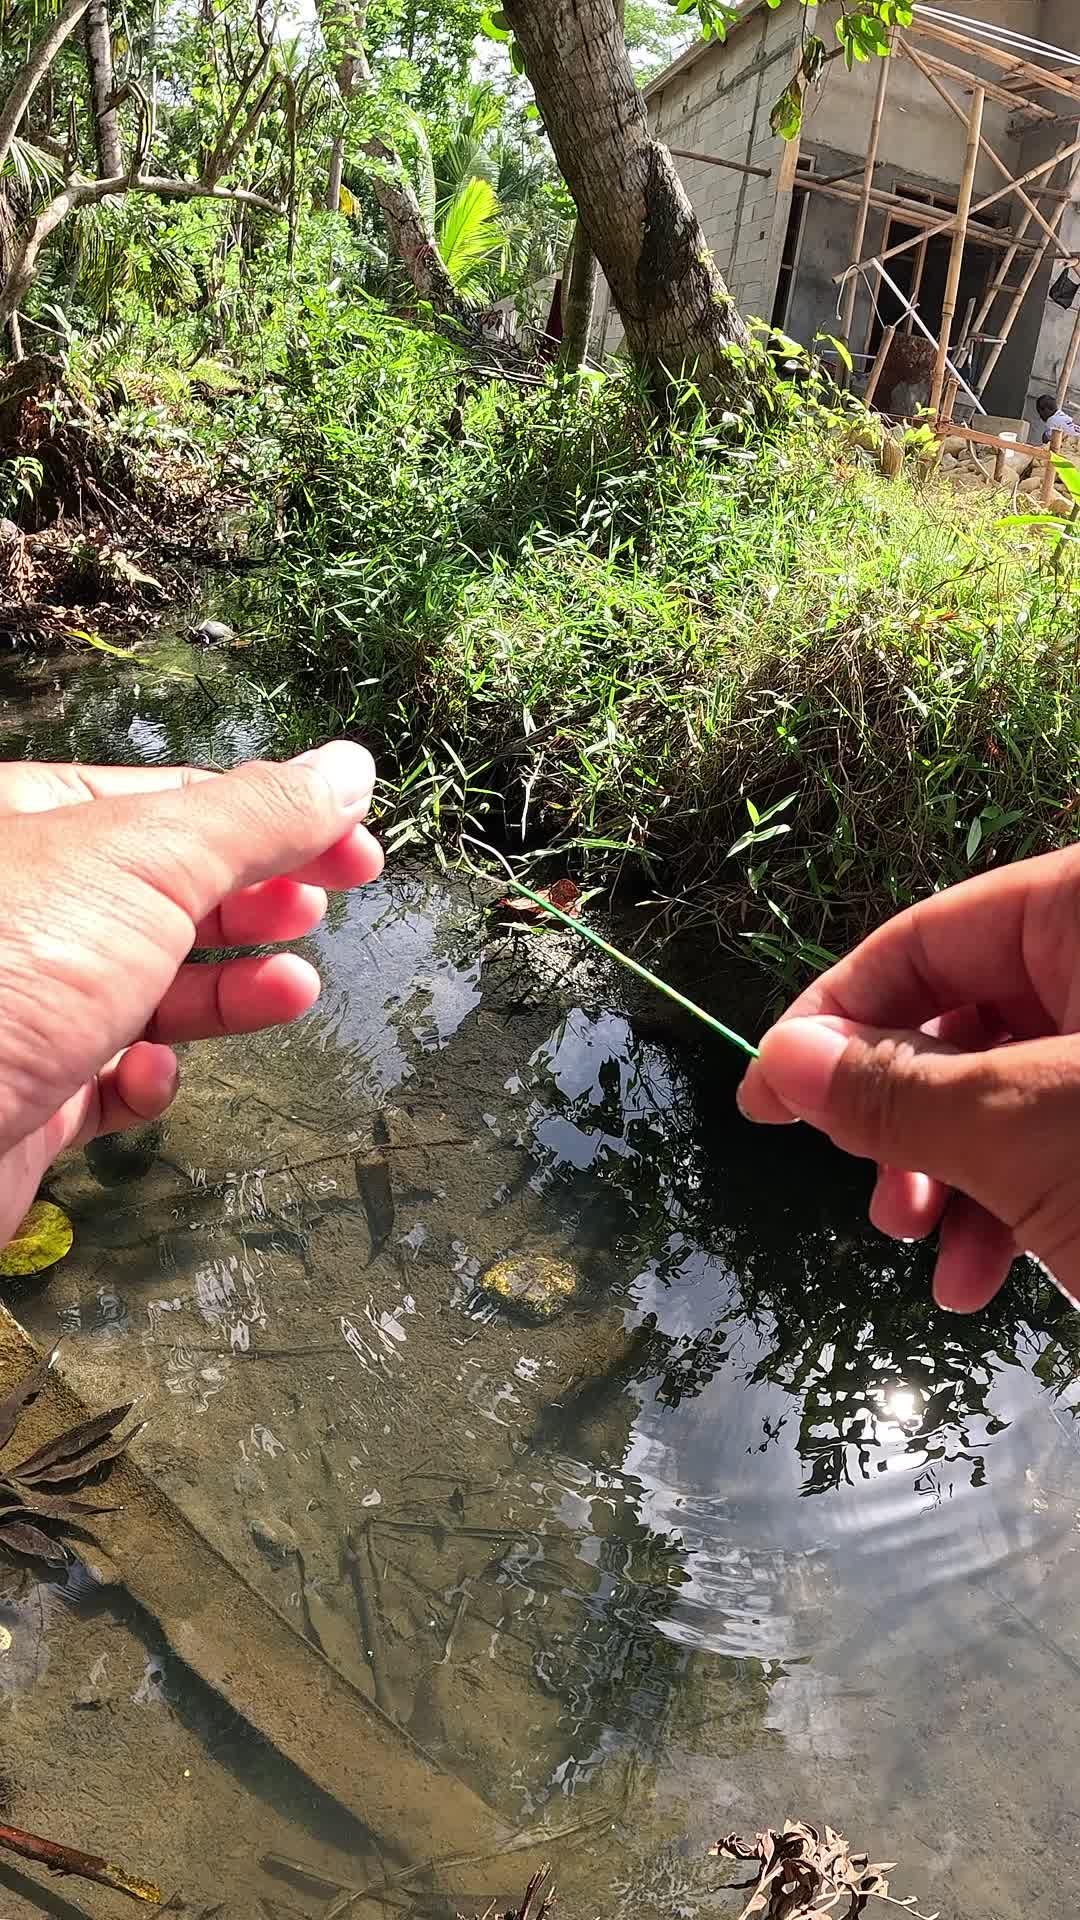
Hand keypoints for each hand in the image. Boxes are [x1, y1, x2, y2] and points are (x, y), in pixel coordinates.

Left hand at [0, 743, 381, 1245]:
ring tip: (291, 990)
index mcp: (36, 825)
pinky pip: (110, 1082)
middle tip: (322, 908)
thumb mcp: (145, 860)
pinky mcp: (28, 1097)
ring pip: (152, 990)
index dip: (279, 819)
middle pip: (172, 894)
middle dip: (257, 904)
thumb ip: (253, 815)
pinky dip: (150, 1079)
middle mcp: (29, 911)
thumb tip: (347, 768)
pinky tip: (152, 1073)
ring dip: (230, 993)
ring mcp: (28, 1005)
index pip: (180, 806)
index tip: (356, 847)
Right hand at [736, 846, 1079, 1311]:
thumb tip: (780, 1060)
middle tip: (878, 1200)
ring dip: (948, 1180)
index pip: (925, 940)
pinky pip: (1060, 1134)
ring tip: (926, 1249)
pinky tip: (981, 1283)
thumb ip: (895, 1090)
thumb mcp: (1020, 1129)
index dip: (832, 1019)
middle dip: (902, 1123)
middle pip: (962, 1019)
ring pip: (1005, 1088)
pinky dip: (1014, 1204)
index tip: (763, 1099)